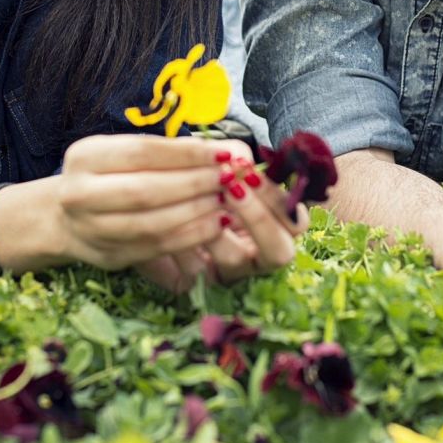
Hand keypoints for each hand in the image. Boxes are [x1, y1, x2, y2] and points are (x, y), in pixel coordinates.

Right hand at [55, 134, 238, 270]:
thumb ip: (167, 152)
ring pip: (151, 223)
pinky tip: (214, 224)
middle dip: (193, 183)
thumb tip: (220, 152)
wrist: (64, 216)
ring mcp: (91, 229)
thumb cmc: (107, 174)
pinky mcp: (108, 256)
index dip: (186, 153)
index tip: (220, 153)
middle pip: (145, 190)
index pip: (143, 151)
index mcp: (85, 157)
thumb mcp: (123, 152)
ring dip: (195, 212)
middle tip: (226, 178)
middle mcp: (79, 193)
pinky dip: (189, 236)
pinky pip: (155, 247)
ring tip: (223, 200)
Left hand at [134, 151, 308, 290]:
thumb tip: (239, 161)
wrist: (147, 198)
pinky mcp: (190, 284)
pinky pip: (193, 270)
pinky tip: (169, 217)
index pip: (295, 222)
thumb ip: (236, 159)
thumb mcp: (219, 163)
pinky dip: (182, 238)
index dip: (278, 201)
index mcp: (270, 226)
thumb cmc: (194, 176)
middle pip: (280, 253)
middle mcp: (254, 256)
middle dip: (258, 218)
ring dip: (218, 227)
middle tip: (231, 188)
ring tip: (197, 202)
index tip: (250, 175)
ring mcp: (224, 273)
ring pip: (236, 260)